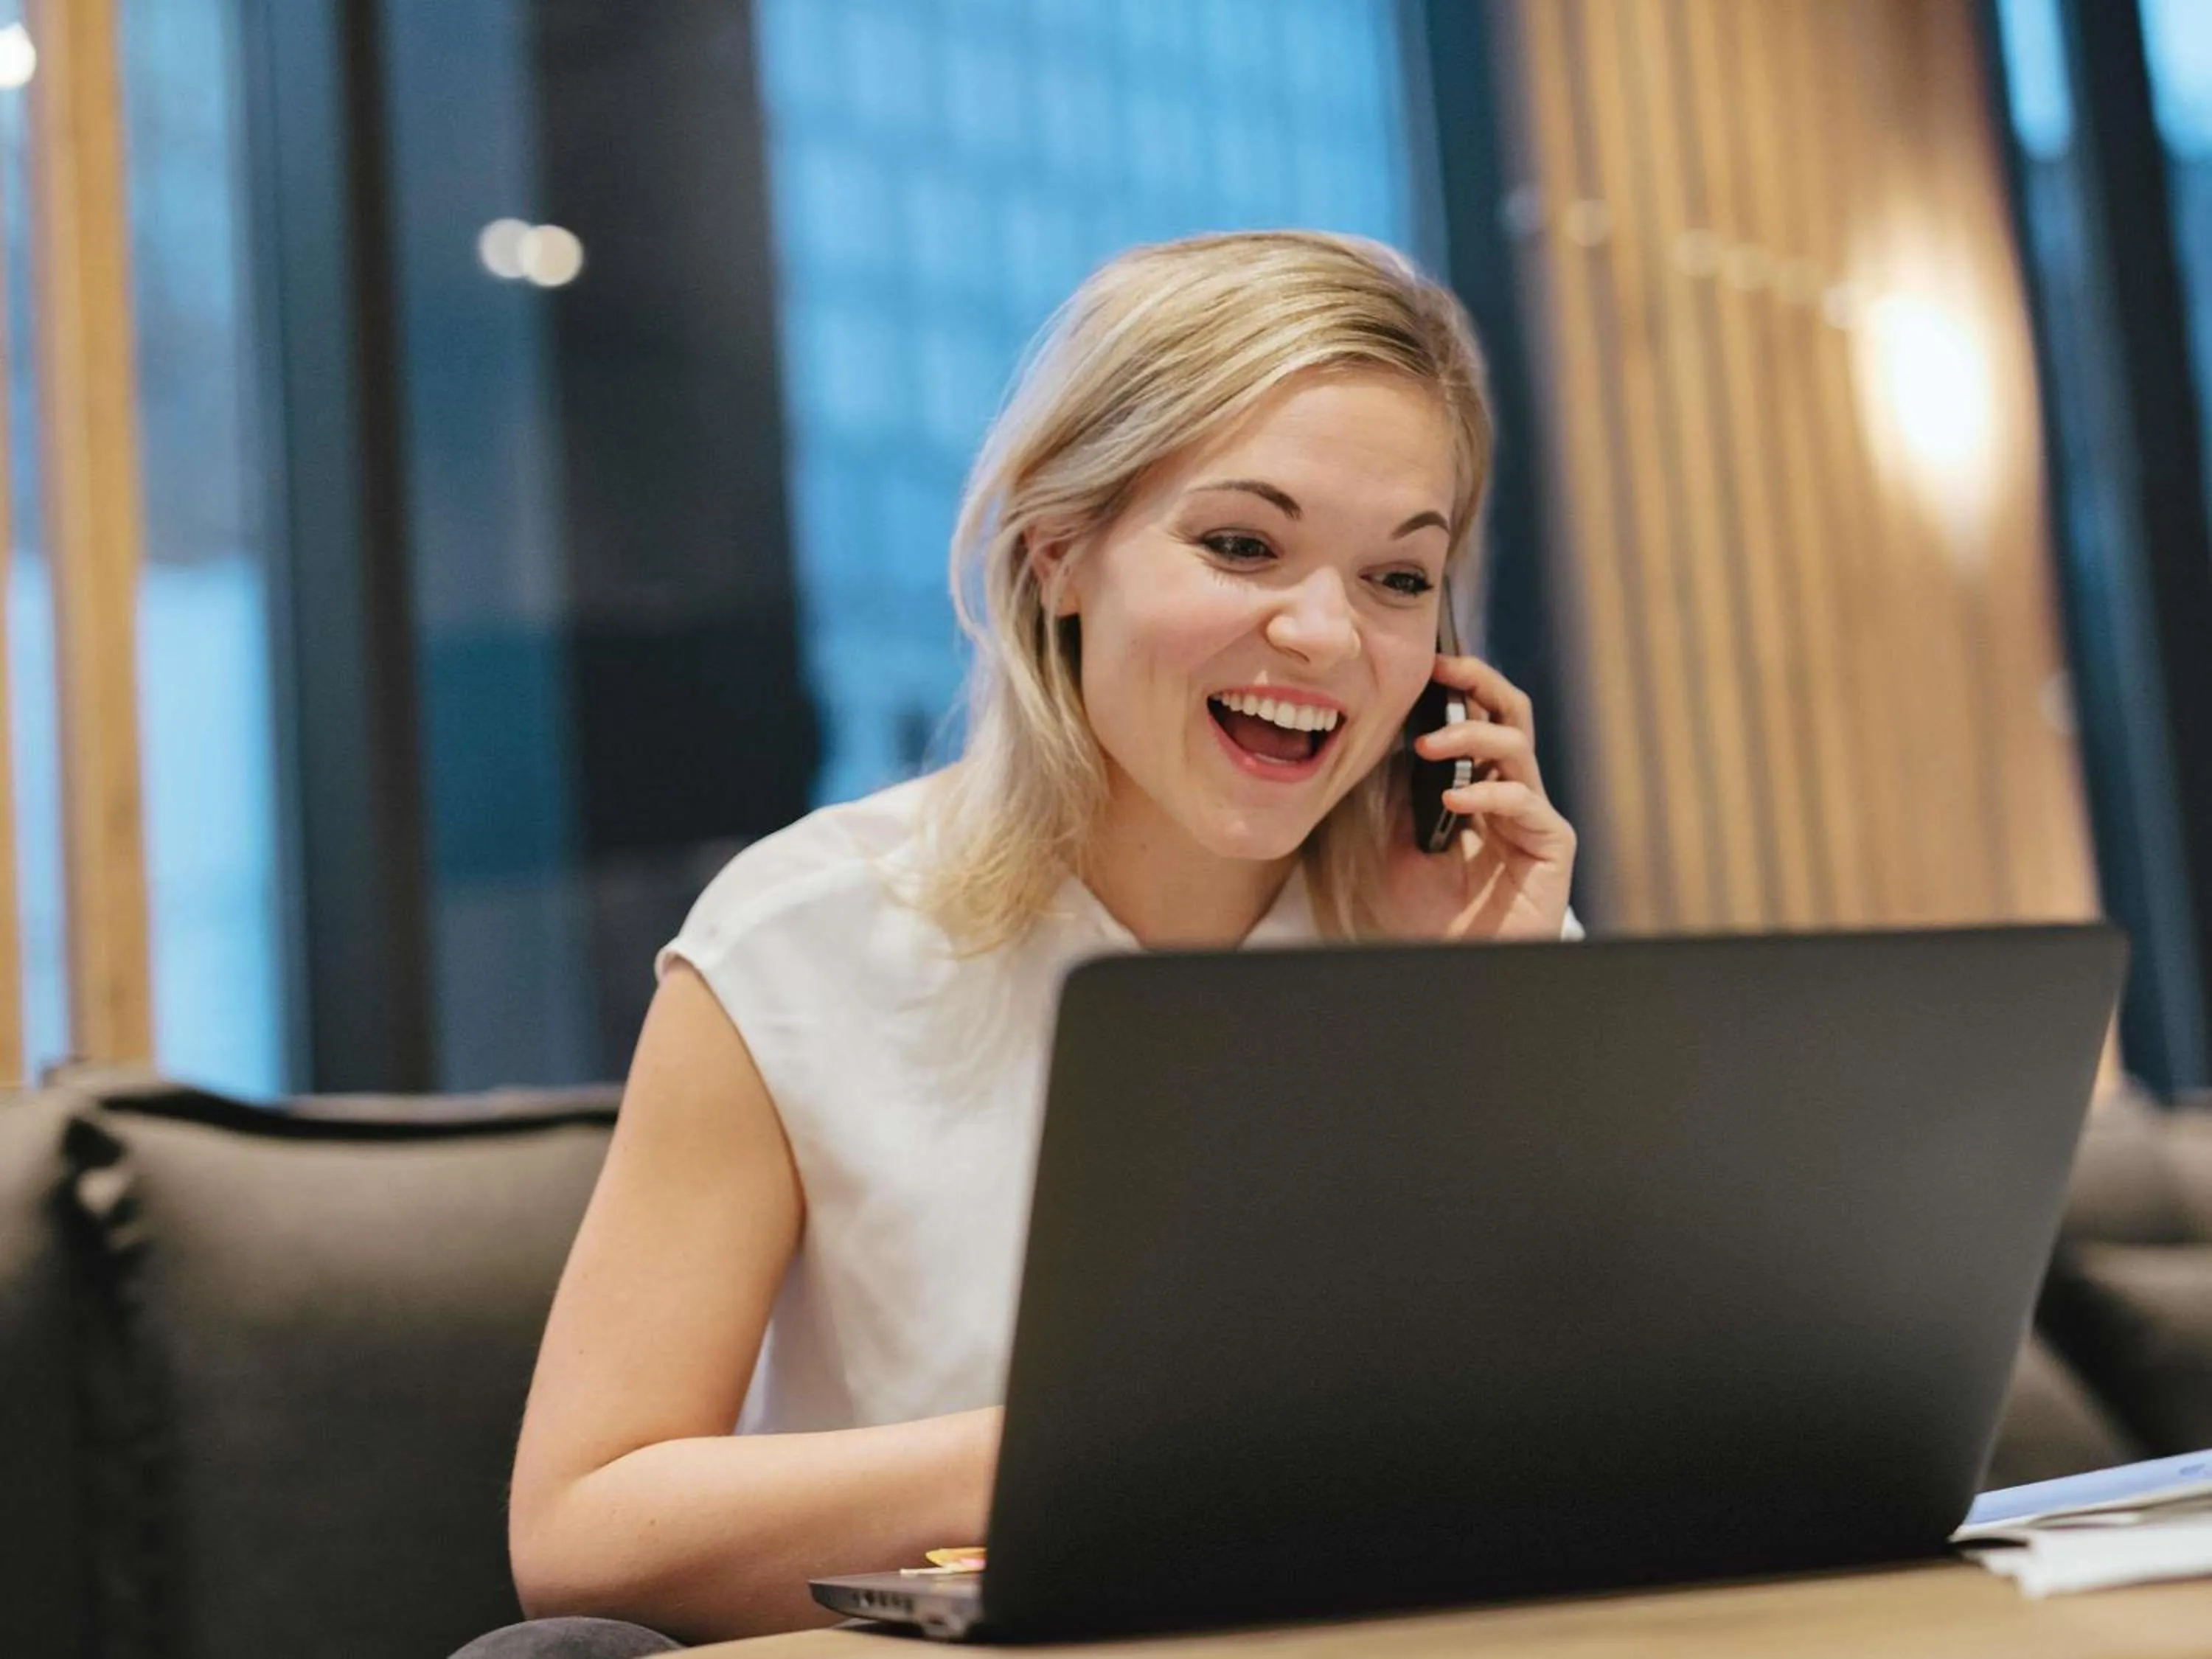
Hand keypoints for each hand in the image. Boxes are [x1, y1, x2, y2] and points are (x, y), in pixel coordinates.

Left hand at [1378, 653, 1576, 940]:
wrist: (1453, 963)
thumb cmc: (1426, 911)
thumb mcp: (1394, 842)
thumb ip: (1398, 792)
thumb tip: (1384, 735)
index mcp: (1478, 783)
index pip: (1477, 716)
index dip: (1458, 685)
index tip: (1423, 664)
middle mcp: (1510, 791)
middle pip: (1508, 713)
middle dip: (1478, 681)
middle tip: (1442, 669)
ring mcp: (1532, 815)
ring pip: (1514, 745)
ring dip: (1469, 735)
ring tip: (1427, 744)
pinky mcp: (1550, 844)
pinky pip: (1525, 801)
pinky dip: (1488, 793)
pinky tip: (1453, 799)